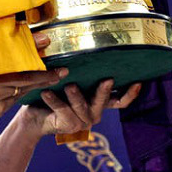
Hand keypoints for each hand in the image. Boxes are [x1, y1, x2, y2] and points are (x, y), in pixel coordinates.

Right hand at [0, 33, 67, 120]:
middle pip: (24, 82)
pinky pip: (14, 99)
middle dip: (45, 78)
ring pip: (21, 91)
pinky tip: (20, 87)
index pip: (20, 71)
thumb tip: (44, 39)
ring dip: (33, 85)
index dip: (42, 71)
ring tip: (48, 78)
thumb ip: (14, 44)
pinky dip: (19, 92)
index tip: (60, 69)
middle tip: (63, 73)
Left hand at [20, 79, 141, 137]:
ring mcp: (82, 121)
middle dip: (104, 91)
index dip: (130, 94)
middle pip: (103, 102)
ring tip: (69, 85)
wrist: (34, 116)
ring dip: (76, 95)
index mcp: (97, 102)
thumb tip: (79, 46)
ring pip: (82, 106)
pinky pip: (63, 110)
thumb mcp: (66, 80)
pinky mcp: (68, 125)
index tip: (138, 82)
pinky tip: (46, 92)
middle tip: (107, 80)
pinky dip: (54, 100)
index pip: (119, 101)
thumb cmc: (52, 93)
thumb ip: (76, 71)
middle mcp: (93, 113)